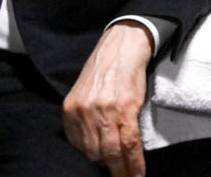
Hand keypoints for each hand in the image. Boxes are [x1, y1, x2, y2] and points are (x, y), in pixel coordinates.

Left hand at [63, 21, 153, 176]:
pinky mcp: (125, 110)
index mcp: (72, 109)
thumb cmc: (105, 69)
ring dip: (122, 172)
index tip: (102, 167)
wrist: (123, 46)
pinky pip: (130, 144)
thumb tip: (93, 144)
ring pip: (112, 153)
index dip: (92, 160)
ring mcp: (105, 112)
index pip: (79, 146)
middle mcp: (85, 112)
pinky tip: (138, 174)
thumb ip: (84, 117)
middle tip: (116, 176)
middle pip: (94, 153)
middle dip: (107, 168)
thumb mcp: (84, 92)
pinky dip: (135, 163)